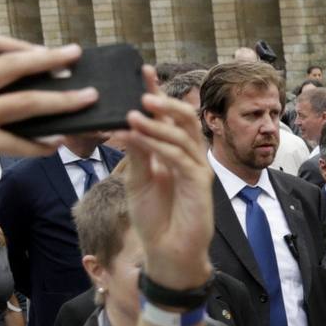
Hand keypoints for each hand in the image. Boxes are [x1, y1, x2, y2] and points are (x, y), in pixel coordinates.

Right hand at [0, 34, 96, 206]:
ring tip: (88, 98)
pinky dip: (44, 144)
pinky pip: (25, 142)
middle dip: (50, 58)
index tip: (39, 50)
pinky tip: (56, 145)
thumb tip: (10, 94)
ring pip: (30, 101)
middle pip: (14, 64)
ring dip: (64, 100)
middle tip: (75, 56)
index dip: (16, 43)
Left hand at [117, 69, 214, 290]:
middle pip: (185, 119)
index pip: (168, 117)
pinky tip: (139, 138)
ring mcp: (197, 170)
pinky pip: (180, 158)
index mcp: (174, 153)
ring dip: (157, 123)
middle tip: (142, 91)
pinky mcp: (199, 185)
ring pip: (182, 136)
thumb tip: (126, 122)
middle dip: (165, 102)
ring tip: (133, 113)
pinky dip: (159, 146)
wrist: (167, 253)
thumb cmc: (155, 219)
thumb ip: (136, 152)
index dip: (158, 94)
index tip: (142, 71)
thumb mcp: (137, 180)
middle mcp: (189, 157)